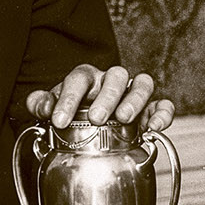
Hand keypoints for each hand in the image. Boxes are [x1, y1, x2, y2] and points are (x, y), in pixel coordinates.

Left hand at [25, 64, 174, 131]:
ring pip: (143, 84)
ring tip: (124, 118)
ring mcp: (133, 93)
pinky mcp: (150, 108)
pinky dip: (162, 113)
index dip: (69, 98)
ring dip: (135, 100)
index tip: (59, 121)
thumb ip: (41, 104)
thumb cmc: (70, 112)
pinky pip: (163, 104)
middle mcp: (111, 81)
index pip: (79, 79)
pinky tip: (153, 128)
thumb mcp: (51, 108)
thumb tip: (44, 106)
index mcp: (86, 78)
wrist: (88, 123)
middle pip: (116, 76)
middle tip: (97, 119)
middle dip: (107, 97)